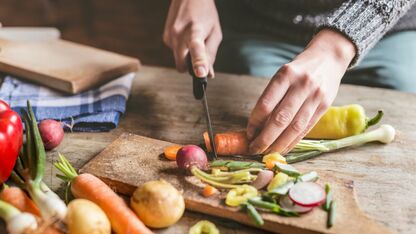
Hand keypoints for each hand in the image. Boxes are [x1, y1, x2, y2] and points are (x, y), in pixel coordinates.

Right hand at [163, 0, 221, 77]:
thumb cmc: (205, 13)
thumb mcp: (215, 33)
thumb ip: (211, 54)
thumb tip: (208, 74)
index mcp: (195, 31)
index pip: (196, 48)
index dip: (198, 62)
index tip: (200, 73)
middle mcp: (179, 34)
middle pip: (181, 65)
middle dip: (190, 67)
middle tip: (200, 57)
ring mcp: (169, 36)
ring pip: (179, 60)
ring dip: (187, 55)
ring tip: (193, 38)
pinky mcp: (165, 37)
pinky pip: (175, 53)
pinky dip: (182, 49)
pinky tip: (185, 36)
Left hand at [247, 29, 355, 153]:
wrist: (328, 58)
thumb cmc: (299, 70)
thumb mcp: (283, 75)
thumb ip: (272, 97)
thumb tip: (257, 126)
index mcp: (286, 75)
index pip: (266, 104)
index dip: (255, 122)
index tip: (248, 133)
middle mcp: (302, 85)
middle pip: (280, 119)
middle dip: (265, 138)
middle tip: (254, 149)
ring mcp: (315, 96)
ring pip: (295, 127)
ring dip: (279, 144)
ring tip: (267, 153)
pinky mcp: (325, 106)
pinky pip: (306, 129)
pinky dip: (293, 141)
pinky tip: (283, 148)